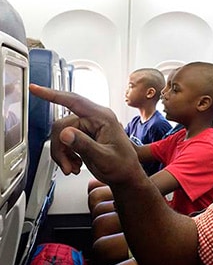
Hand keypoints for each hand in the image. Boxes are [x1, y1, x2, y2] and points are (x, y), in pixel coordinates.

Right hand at [28, 85, 145, 184]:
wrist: (125, 176)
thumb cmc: (123, 166)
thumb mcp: (104, 158)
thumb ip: (84, 145)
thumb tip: (65, 133)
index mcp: (102, 117)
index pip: (74, 101)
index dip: (52, 94)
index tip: (35, 89)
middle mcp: (94, 119)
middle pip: (61, 125)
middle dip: (60, 148)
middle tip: (67, 166)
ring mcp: (87, 126)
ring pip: (60, 135)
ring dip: (62, 154)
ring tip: (73, 168)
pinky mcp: (83, 135)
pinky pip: (63, 140)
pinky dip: (65, 155)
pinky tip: (74, 164)